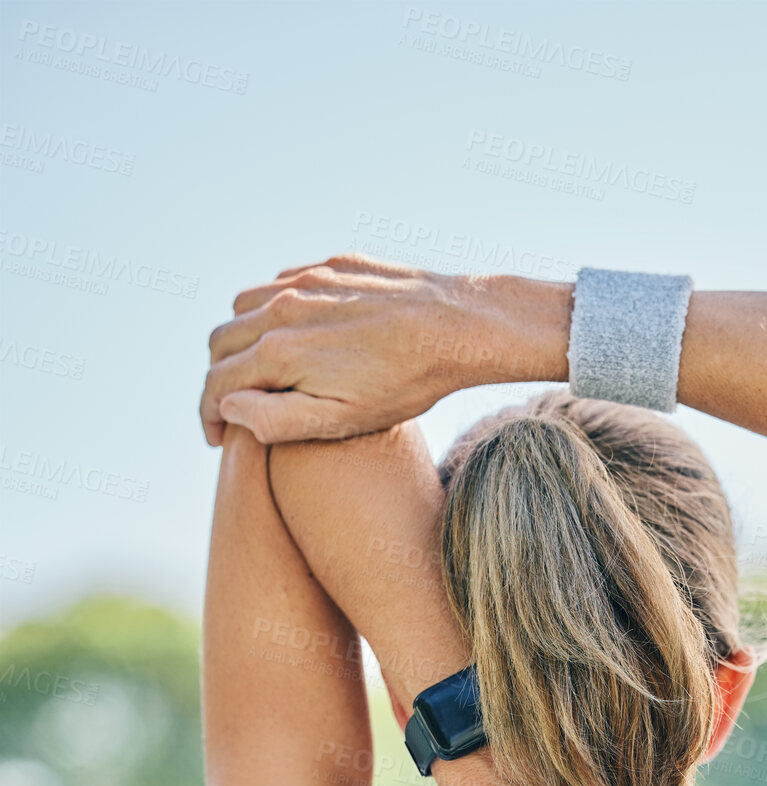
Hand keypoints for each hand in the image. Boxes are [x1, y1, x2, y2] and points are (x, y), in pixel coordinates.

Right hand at [199, 256, 569, 446]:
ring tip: (254, 373)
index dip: (208, 416)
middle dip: (216, 378)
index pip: (216, 382)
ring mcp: (307, 280)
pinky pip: (280, 283)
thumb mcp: (340, 420)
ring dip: (237, 341)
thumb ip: (276, 419)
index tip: (218, 439)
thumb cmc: (404, 384)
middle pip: (220, 341)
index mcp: (279, 349)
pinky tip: (290, 335)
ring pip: (243, 306)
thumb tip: (230, 407)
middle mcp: (283, 307)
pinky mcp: (331, 265)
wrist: (457, 326)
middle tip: (231, 411)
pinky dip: (268, 312)